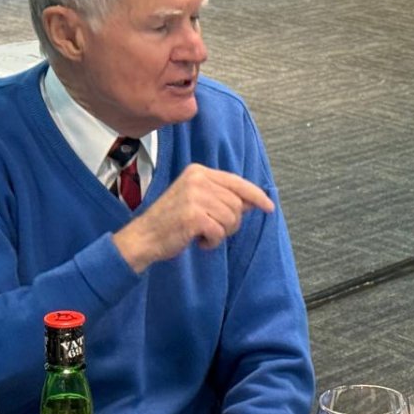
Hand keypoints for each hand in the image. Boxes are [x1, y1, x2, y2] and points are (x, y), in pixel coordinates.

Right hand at [112, 163, 274, 272]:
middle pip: (237, 204)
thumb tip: (253, 201)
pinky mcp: (194, 215)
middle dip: (231, 222)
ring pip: (232, 219)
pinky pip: (220, 232)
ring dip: (221, 233)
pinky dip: (212, 242)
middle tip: (211, 228)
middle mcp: (197, 179)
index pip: (237, 182)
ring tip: (202, 233)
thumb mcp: (196, 200)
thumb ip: (222, 196)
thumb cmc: (172, 221)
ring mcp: (195, 196)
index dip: (256, 195)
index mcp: (198, 172)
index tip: (269, 207)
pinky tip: (198, 241)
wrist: (144, 237)